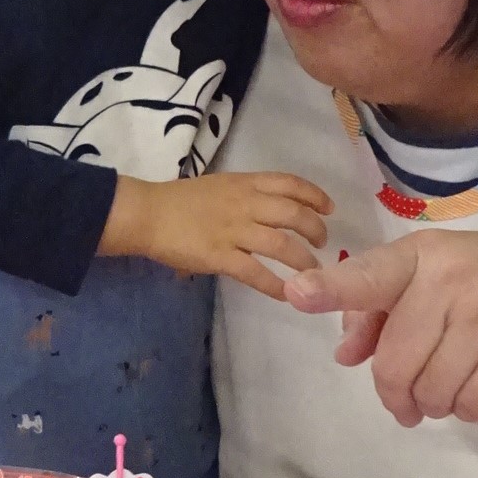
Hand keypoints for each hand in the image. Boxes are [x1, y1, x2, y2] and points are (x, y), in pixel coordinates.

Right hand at [102, 173, 333, 300]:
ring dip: (303, 261)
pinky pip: (256, 273)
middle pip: (295, 215)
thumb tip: (268, 213)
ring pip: (282, 246)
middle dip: (316, 230)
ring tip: (312, 272)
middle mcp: (245, 204)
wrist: (148, 213)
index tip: (329, 208)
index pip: (290, 183)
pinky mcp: (220, 256)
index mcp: (245, 183)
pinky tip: (286, 294)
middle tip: (322, 243)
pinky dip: (275, 286)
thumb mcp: (219, 186)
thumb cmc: (179, 200)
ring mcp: (234, 230)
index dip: (315, 196)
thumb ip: (245, 196)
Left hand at [283, 231, 477, 425]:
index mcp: (428, 253)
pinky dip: (472, 408)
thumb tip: (346, 353)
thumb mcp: (448, 276)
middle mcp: (457, 277)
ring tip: (462, 379)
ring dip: (437, 403)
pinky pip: (471, 406)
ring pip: (431, 392)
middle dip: (397, 393)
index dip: (331, 289)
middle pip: (395, 364)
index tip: (295, 293)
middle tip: (409, 400)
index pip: (371, 274)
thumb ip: (387, 308)